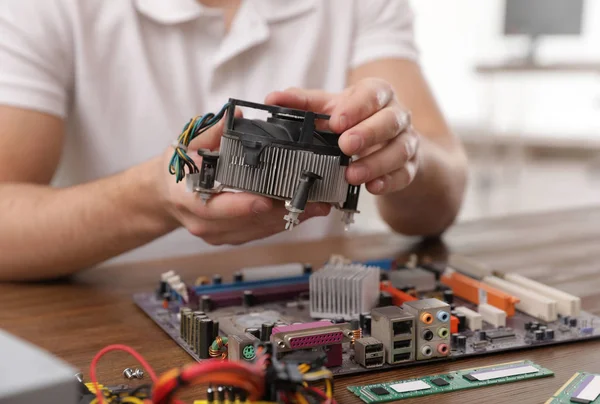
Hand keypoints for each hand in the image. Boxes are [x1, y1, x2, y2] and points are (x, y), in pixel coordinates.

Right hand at [158, 109, 330, 245]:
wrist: (166, 195)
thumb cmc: (178, 169)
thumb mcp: (187, 145)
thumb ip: (212, 132)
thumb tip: (234, 116)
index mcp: (188, 198)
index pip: (216, 207)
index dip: (242, 205)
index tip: (266, 200)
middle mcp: (204, 223)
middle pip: (246, 222)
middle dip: (281, 211)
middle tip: (312, 201)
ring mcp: (219, 235)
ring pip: (258, 230)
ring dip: (289, 218)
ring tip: (318, 205)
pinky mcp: (232, 238)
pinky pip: (260, 232)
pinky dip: (283, 222)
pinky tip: (305, 211)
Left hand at [265, 78, 418, 194]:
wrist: (385, 145)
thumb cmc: (355, 122)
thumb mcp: (330, 108)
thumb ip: (303, 103)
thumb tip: (272, 99)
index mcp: (377, 94)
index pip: (373, 94)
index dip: (357, 107)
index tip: (337, 121)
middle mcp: (396, 115)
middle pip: (390, 121)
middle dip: (368, 133)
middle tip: (345, 146)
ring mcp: (406, 142)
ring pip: (399, 150)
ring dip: (375, 163)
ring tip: (351, 174)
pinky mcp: (409, 167)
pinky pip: (404, 174)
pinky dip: (388, 182)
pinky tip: (372, 187)